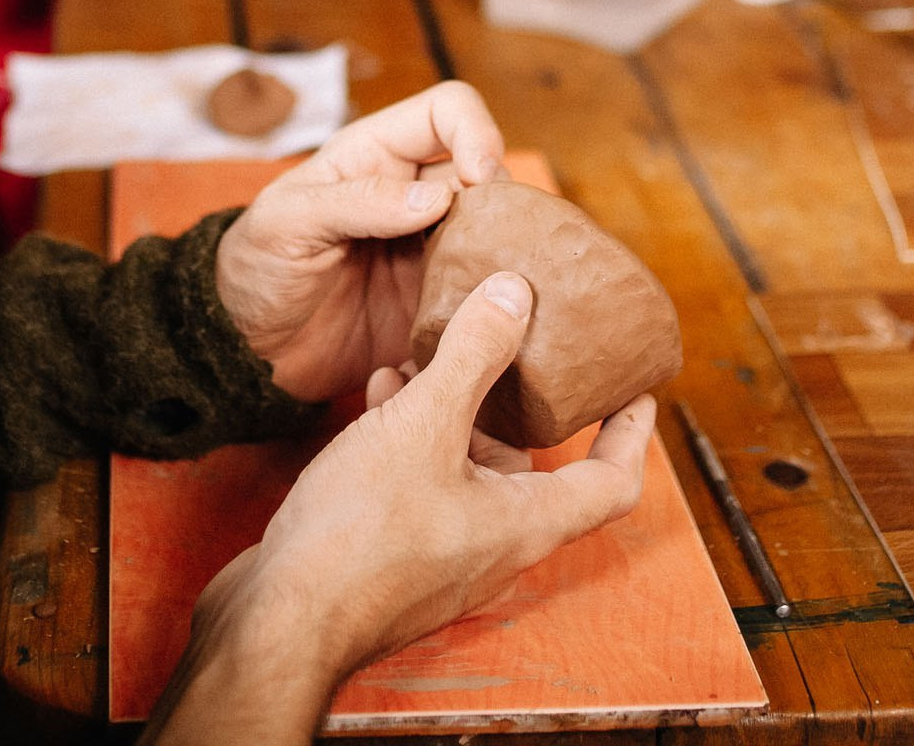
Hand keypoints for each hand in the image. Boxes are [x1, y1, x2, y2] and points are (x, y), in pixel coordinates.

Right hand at [147, 276, 653, 741]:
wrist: (278, 621)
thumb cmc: (358, 535)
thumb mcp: (422, 425)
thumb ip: (473, 355)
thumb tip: (516, 293)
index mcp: (526, 522)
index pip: (612, 482)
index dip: (631, 432)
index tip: (634, 388)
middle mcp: (496, 546)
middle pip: (531, 468)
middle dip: (515, 403)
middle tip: (508, 347)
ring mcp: (444, 557)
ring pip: (468, 472)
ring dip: (452, 413)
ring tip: (422, 360)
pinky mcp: (395, 559)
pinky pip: (423, 488)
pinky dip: (411, 440)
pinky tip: (378, 396)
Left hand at [217, 82, 505, 403]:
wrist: (245, 350)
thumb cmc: (253, 268)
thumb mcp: (286, 223)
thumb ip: (357, 203)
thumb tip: (436, 198)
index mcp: (376, 155)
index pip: (447, 111)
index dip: (476, 132)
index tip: (480, 179)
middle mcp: (414, 196)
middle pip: (488, 176)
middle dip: (500, 205)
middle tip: (492, 248)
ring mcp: (430, 250)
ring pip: (496, 235)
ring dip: (506, 255)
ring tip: (498, 287)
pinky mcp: (437, 303)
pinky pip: (484, 293)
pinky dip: (495, 302)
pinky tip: (489, 321)